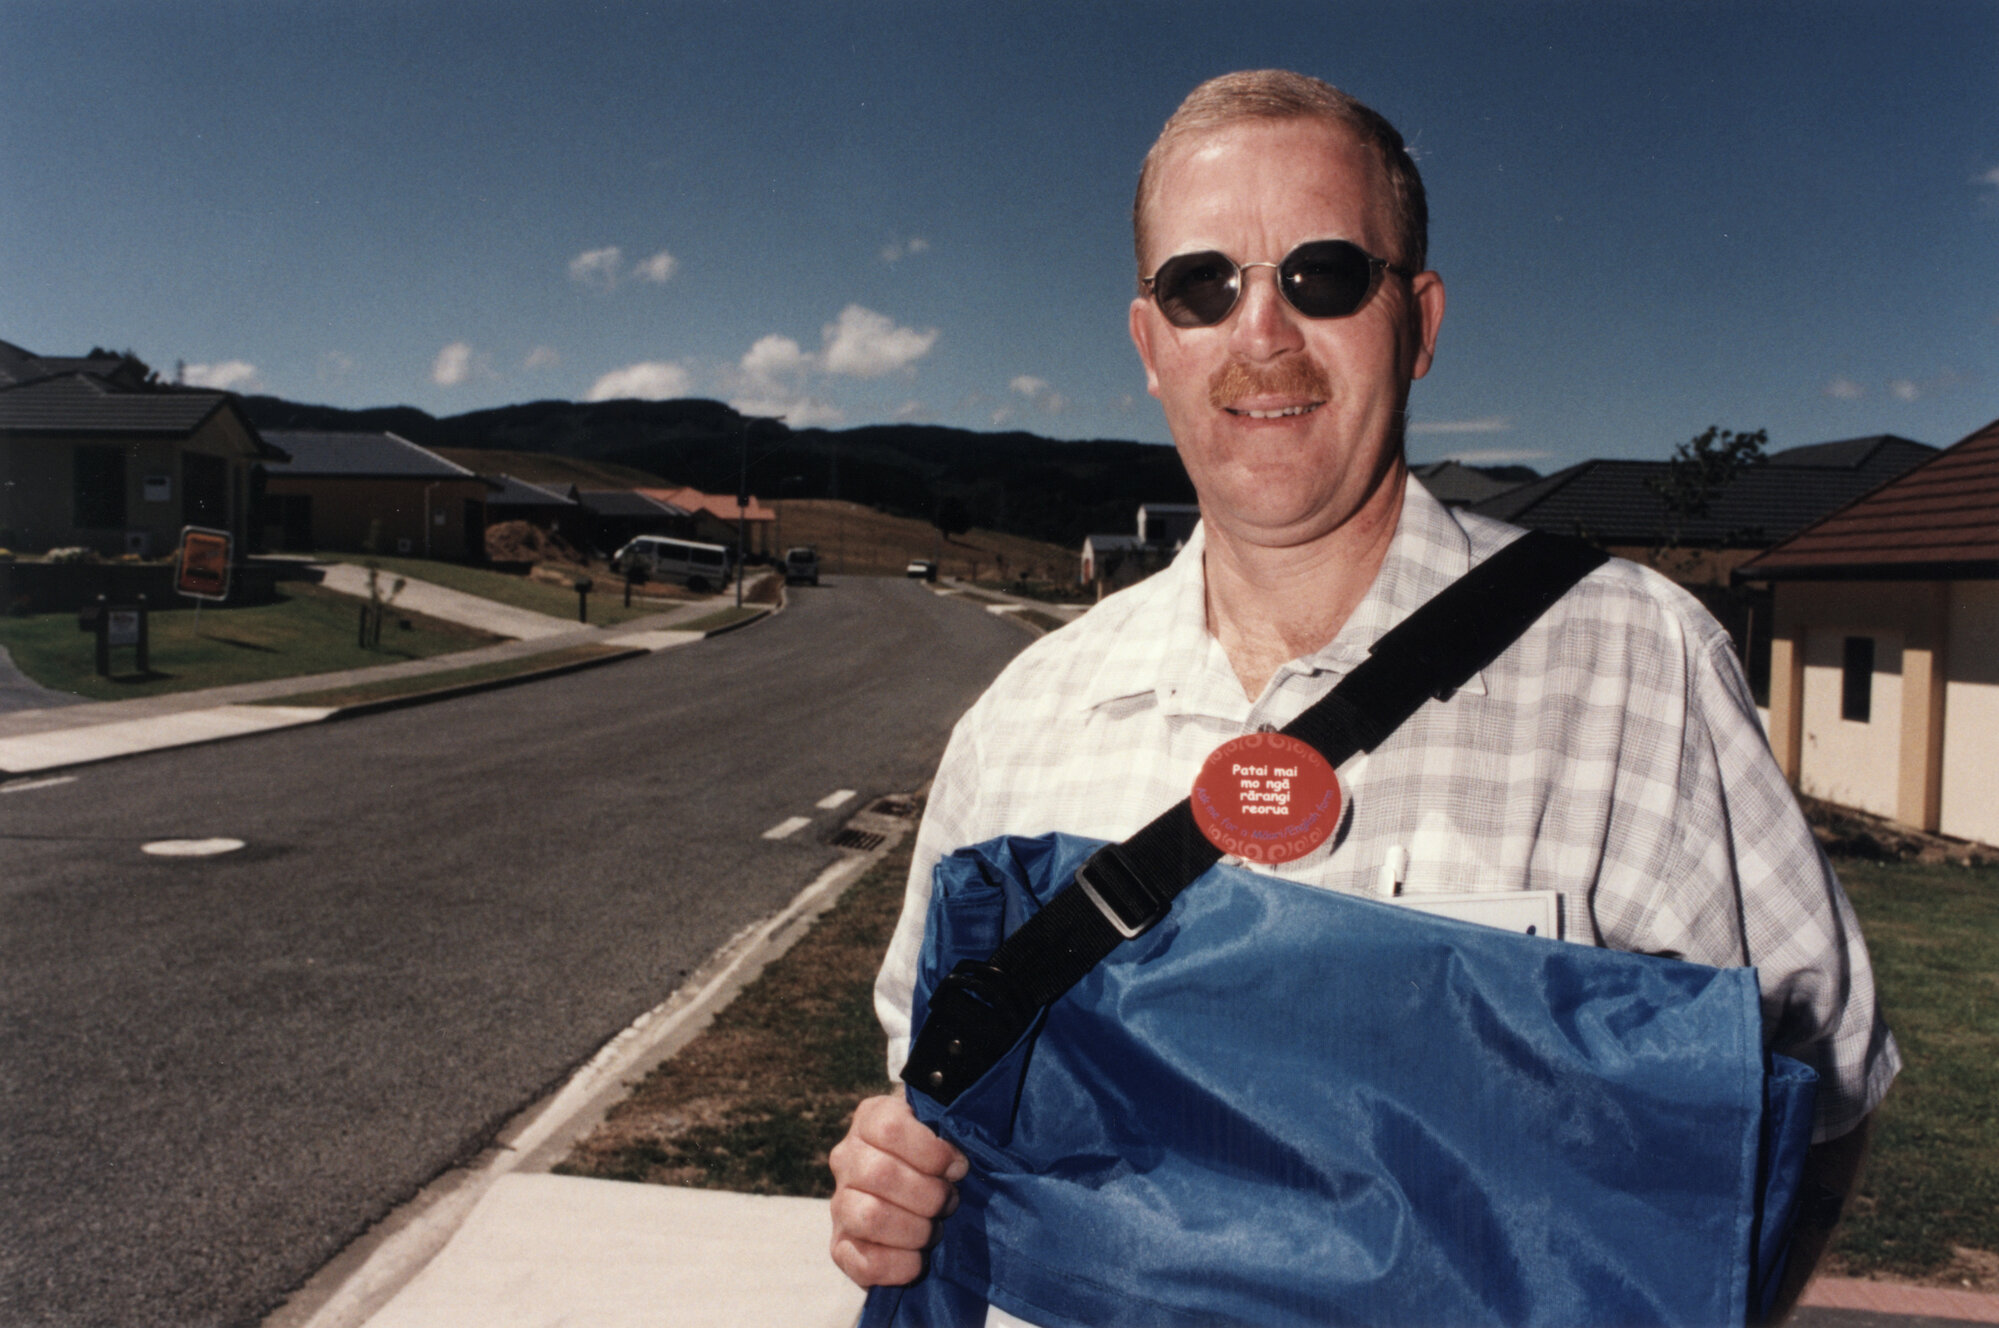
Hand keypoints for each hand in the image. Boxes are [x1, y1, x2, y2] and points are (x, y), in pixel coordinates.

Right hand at [829, 1093, 968, 1286]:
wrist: (920, 1196)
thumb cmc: (938, 1157)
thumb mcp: (944, 1129)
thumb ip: (950, 1130)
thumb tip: (960, 1160)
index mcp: (870, 1119)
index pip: (890, 1128)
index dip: (931, 1152)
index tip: (959, 1168)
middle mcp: (847, 1158)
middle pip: (881, 1174)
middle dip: (930, 1195)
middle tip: (951, 1201)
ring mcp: (839, 1204)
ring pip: (870, 1216)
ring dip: (917, 1229)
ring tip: (935, 1229)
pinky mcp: (841, 1248)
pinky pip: (864, 1262)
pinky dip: (901, 1265)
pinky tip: (919, 1257)